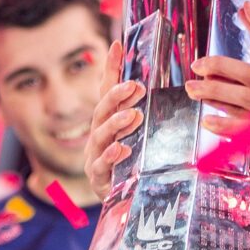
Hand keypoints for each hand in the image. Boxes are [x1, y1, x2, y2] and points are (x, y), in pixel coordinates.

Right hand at [85, 40, 144, 195]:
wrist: (124, 203)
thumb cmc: (131, 164)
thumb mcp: (140, 135)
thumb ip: (142, 110)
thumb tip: (153, 81)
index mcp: (107, 122)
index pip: (107, 91)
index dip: (111, 69)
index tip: (118, 46)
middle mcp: (98, 136)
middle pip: (102, 111)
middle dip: (116, 97)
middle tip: (135, 86)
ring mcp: (95, 157)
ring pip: (100, 136)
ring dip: (115, 124)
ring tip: (132, 115)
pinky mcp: (99, 179)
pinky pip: (102, 166)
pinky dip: (111, 156)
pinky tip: (122, 149)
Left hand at [184, 2, 249, 193]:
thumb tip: (220, 83)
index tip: (245, 8)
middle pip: (249, 72)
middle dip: (220, 65)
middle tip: (197, 64)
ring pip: (243, 96)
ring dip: (214, 92)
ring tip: (192, 90)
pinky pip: (245, 127)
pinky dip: (224, 124)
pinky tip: (208, 122)